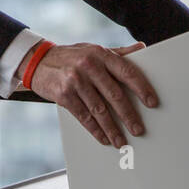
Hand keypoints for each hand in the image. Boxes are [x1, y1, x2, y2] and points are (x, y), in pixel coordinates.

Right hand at [20, 41, 156, 147]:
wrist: (37, 61)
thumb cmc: (71, 56)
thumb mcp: (93, 50)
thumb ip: (118, 52)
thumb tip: (142, 48)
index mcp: (100, 54)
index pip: (126, 71)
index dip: (141, 88)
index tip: (151, 102)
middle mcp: (88, 66)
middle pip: (114, 95)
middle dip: (128, 115)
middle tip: (138, 129)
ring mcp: (75, 81)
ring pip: (99, 110)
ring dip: (112, 128)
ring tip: (121, 140)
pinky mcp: (64, 95)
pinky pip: (83, 117)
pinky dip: (95, 130)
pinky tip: (103, 137)